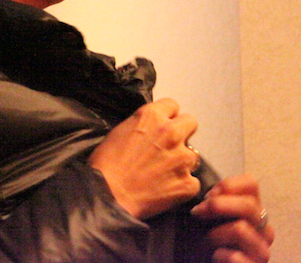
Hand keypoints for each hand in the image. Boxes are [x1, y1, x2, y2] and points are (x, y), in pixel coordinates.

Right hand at [88, 98, 200, 219]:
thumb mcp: (120, 131)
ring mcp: (182, 158)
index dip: (166, 117)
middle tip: (168, 147)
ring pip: (193, 155)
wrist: (107, 195)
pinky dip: (183, 186)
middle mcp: (171, 132)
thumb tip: (152, 130)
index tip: (161, 127)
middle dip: (182, 133)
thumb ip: (143, 125)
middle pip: (191, 123)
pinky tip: (166, 189)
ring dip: (182, 162)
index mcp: (152, 116)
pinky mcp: (188, 183)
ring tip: (164, 173)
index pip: (172, 105)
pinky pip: (193, 182)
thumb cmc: (106, 165)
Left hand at [191, 174, 274, 262]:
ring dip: (215, 234)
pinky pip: (235, 256)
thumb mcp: (210, 216)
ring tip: (207, 242)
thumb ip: (214, 200)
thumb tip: (204, 189)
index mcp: (254, 210)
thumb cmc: (210, 241)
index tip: (208, 195)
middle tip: (197, 213)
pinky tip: (216, 256)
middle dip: (217, 206)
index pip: (252, 183)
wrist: (208, 262)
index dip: (227, 185)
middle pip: (249, 205)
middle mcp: (264, 228)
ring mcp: (262, 250)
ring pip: (240, 229)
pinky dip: (220, 255)